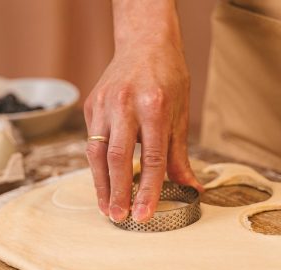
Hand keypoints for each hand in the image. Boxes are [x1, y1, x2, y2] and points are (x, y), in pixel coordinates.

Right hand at [84, 0, 202, 222]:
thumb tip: (190, 187)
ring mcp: (103, 105)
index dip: (147, 190)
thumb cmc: (167, 76)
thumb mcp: (181, 112)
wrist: (143, 42)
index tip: (143, 214)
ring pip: (96, 153)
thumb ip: (179, 154)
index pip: (151, 158)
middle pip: (117, 158)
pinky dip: (97, 166)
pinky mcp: (90, 106)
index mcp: (155, 105)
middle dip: (117, 192)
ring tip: (106, 207)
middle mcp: (125, 105)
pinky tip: (102, 182)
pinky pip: (91, 142)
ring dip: (100, 185)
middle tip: (119, 217)